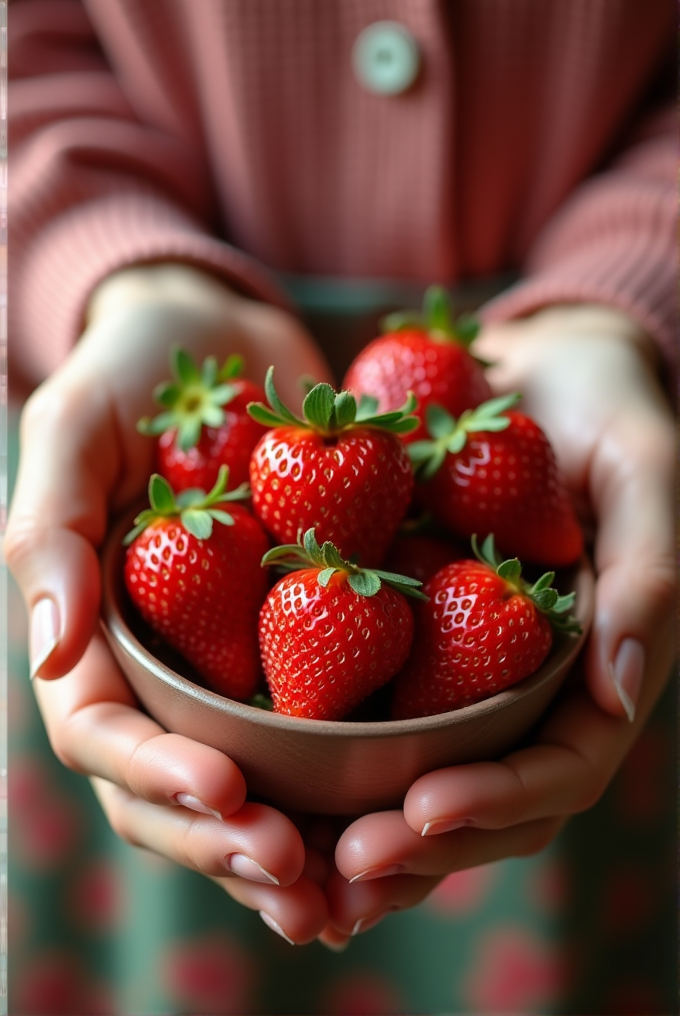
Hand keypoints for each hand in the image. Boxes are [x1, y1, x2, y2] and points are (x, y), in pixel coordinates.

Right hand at [5, 263, 333, 942]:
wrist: (226, 339)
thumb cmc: (135, 373)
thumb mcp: (74, 429)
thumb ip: (49, 532)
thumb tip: (49, 649)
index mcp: (95, 633)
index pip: (105, 734)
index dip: (157, 779)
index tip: (230, 796)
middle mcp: (163, 666)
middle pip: (178, 789)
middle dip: (232, 844)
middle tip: (302, 881)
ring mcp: (234, 661)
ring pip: (254, 783)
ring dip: (298, 847)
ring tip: (356, 896)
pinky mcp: (306, 639)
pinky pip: (325, 722)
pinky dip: (355, 784)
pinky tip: (406, 819)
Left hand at [322, 305, 674, 941]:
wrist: (527, 374)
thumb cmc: (602, 411)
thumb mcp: (642, 472)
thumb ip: (646, 576)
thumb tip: (620, 691)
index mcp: (592, 674)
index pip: (558, 771)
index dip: (496, 805)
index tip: (419, 809)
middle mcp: (524, 692)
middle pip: (481, 804)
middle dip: (416, 848)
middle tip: (338, 868)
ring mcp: (461, 675)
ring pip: (416, 780)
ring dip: (359, 832)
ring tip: (287, 860)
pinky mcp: (403, 643)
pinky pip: (360, 708)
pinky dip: (319, 757)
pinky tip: (256, 777)